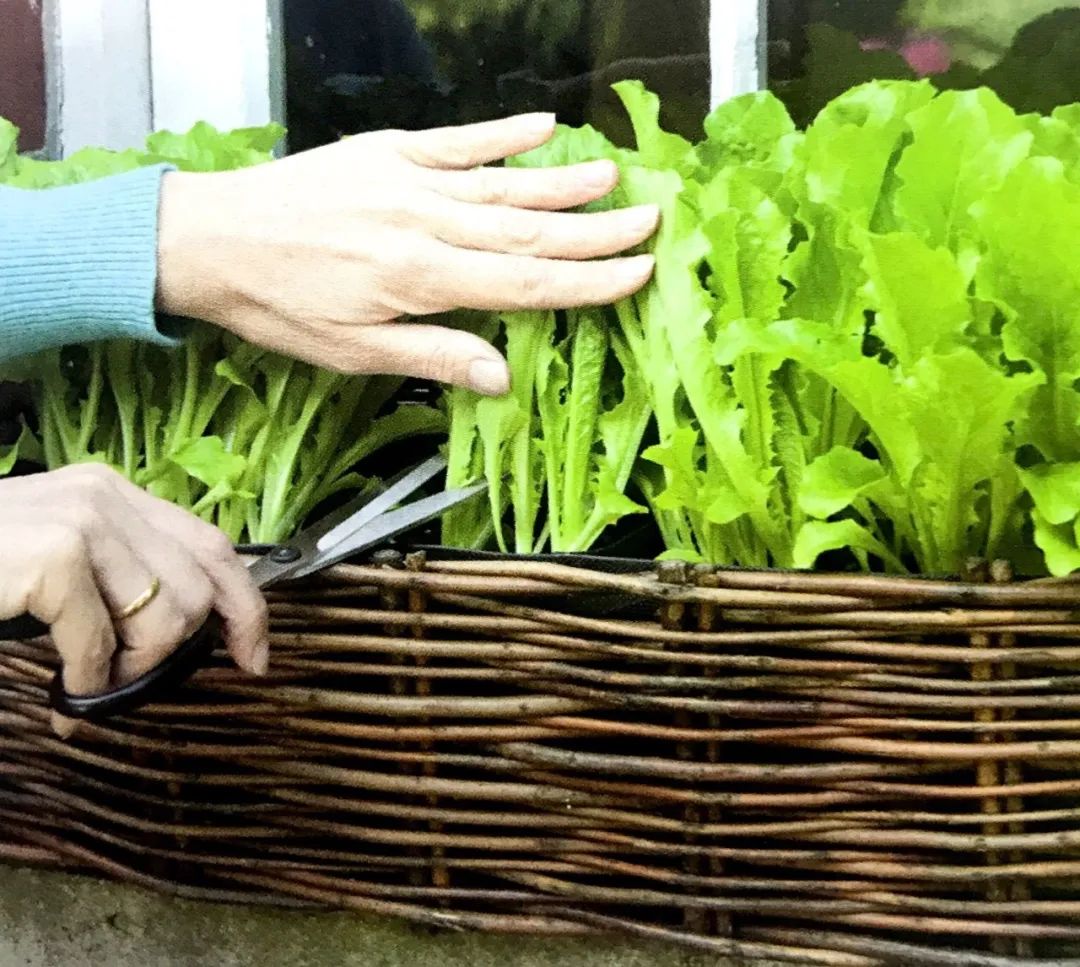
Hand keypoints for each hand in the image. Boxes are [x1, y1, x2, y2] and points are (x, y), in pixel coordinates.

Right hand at [0, 464, 268, 733]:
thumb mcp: (58, 569)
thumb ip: (118, 580)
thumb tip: (183, 631)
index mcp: (114, 494)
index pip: (214, 544)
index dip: (247, 605)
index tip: (255, 657)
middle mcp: (106, 496)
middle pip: (202, 584)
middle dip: (177, 650)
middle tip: (124, 682)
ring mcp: (82, 520)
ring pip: (169, 616)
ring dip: (131, 669)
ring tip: (85, 682)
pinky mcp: (54, 555)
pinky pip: (105, 643)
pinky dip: (88, 680)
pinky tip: (60, 689)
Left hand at [155, 113, 657, 395]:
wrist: (209, 240)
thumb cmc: (280, 306)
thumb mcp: (353, 353)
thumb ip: (433, 356)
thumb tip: (501, 376)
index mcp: (422, 278)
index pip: (527, 282)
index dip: (589, 281)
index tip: (639, 273)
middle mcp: (426, 223)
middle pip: (530, 230)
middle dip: (597, 230)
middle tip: (652, 219)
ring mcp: (409, 181)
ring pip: (504, 183)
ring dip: (563, 183)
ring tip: (615, 179)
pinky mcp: (387, 153)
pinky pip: (457, 141)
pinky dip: (502, 134)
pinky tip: (541, 128)